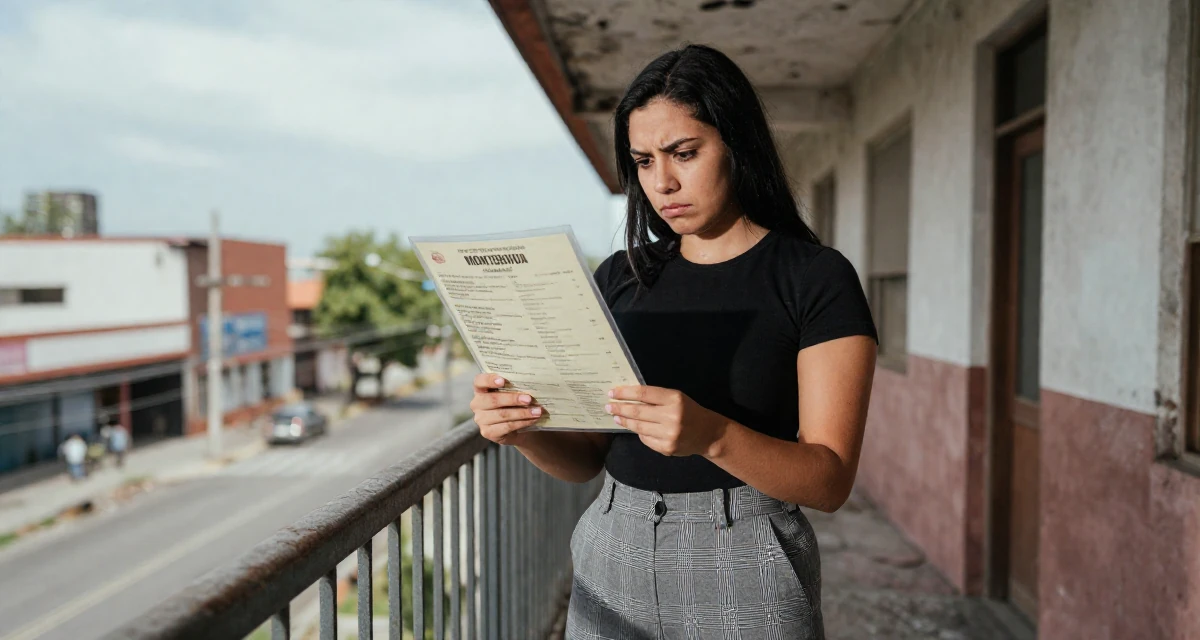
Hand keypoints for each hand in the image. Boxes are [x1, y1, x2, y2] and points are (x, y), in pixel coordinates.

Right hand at [470, 374, 544, 446]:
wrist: (516, 427)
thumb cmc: (513, 405)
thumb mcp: (511, 393)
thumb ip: (514, 387)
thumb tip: (530, 385)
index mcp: (480, 389)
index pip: (479, 381)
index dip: (489, 380)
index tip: (503, 380)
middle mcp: (477, 404)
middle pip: (493, 400)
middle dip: (513, 399)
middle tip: (529, 399)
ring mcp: (481, 419)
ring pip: (502, 414)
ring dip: (522, 413)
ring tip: (537, 411)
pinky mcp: (488, 432)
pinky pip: (507, 426)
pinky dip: (522, 422)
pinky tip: (532, 420)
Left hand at [606, 386, 730, 457]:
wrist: (708, 434)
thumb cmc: (689, 411)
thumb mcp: (676, 398)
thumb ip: (656, 398)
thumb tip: (628, 398)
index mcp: (674, 399)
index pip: (643, 394)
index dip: (625, 393)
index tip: (612, 393)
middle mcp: (671, 416)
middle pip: (638, 412)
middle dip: (620, 408)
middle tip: (608, 406)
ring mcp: (669, 434)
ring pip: (639, 427)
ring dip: (625, 422)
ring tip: (616, 417)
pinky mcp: (667, 448)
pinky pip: (645, 440)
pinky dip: (639, 433)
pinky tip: (635, 429)